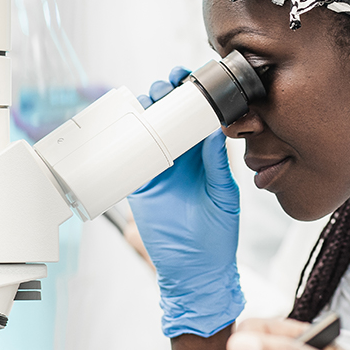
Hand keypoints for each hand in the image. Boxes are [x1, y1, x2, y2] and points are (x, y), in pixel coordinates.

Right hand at [128, 67, 243, 337]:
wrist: (195, 270)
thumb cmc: (216, 236)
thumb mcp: (223, 195)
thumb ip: (216, 164)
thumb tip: (214, 131)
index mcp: (205, 158)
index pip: (198, 120)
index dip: (194, 98)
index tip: (193, 79)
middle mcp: (181, 159)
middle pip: (170, 119)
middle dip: (167, 97)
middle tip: (168, 84)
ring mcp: (159, 170)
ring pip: (148, 131)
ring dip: (147, 111)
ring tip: (151, 96)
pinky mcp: (140, 184)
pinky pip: (130, 156)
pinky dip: (126, 138)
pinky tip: (127, 121)